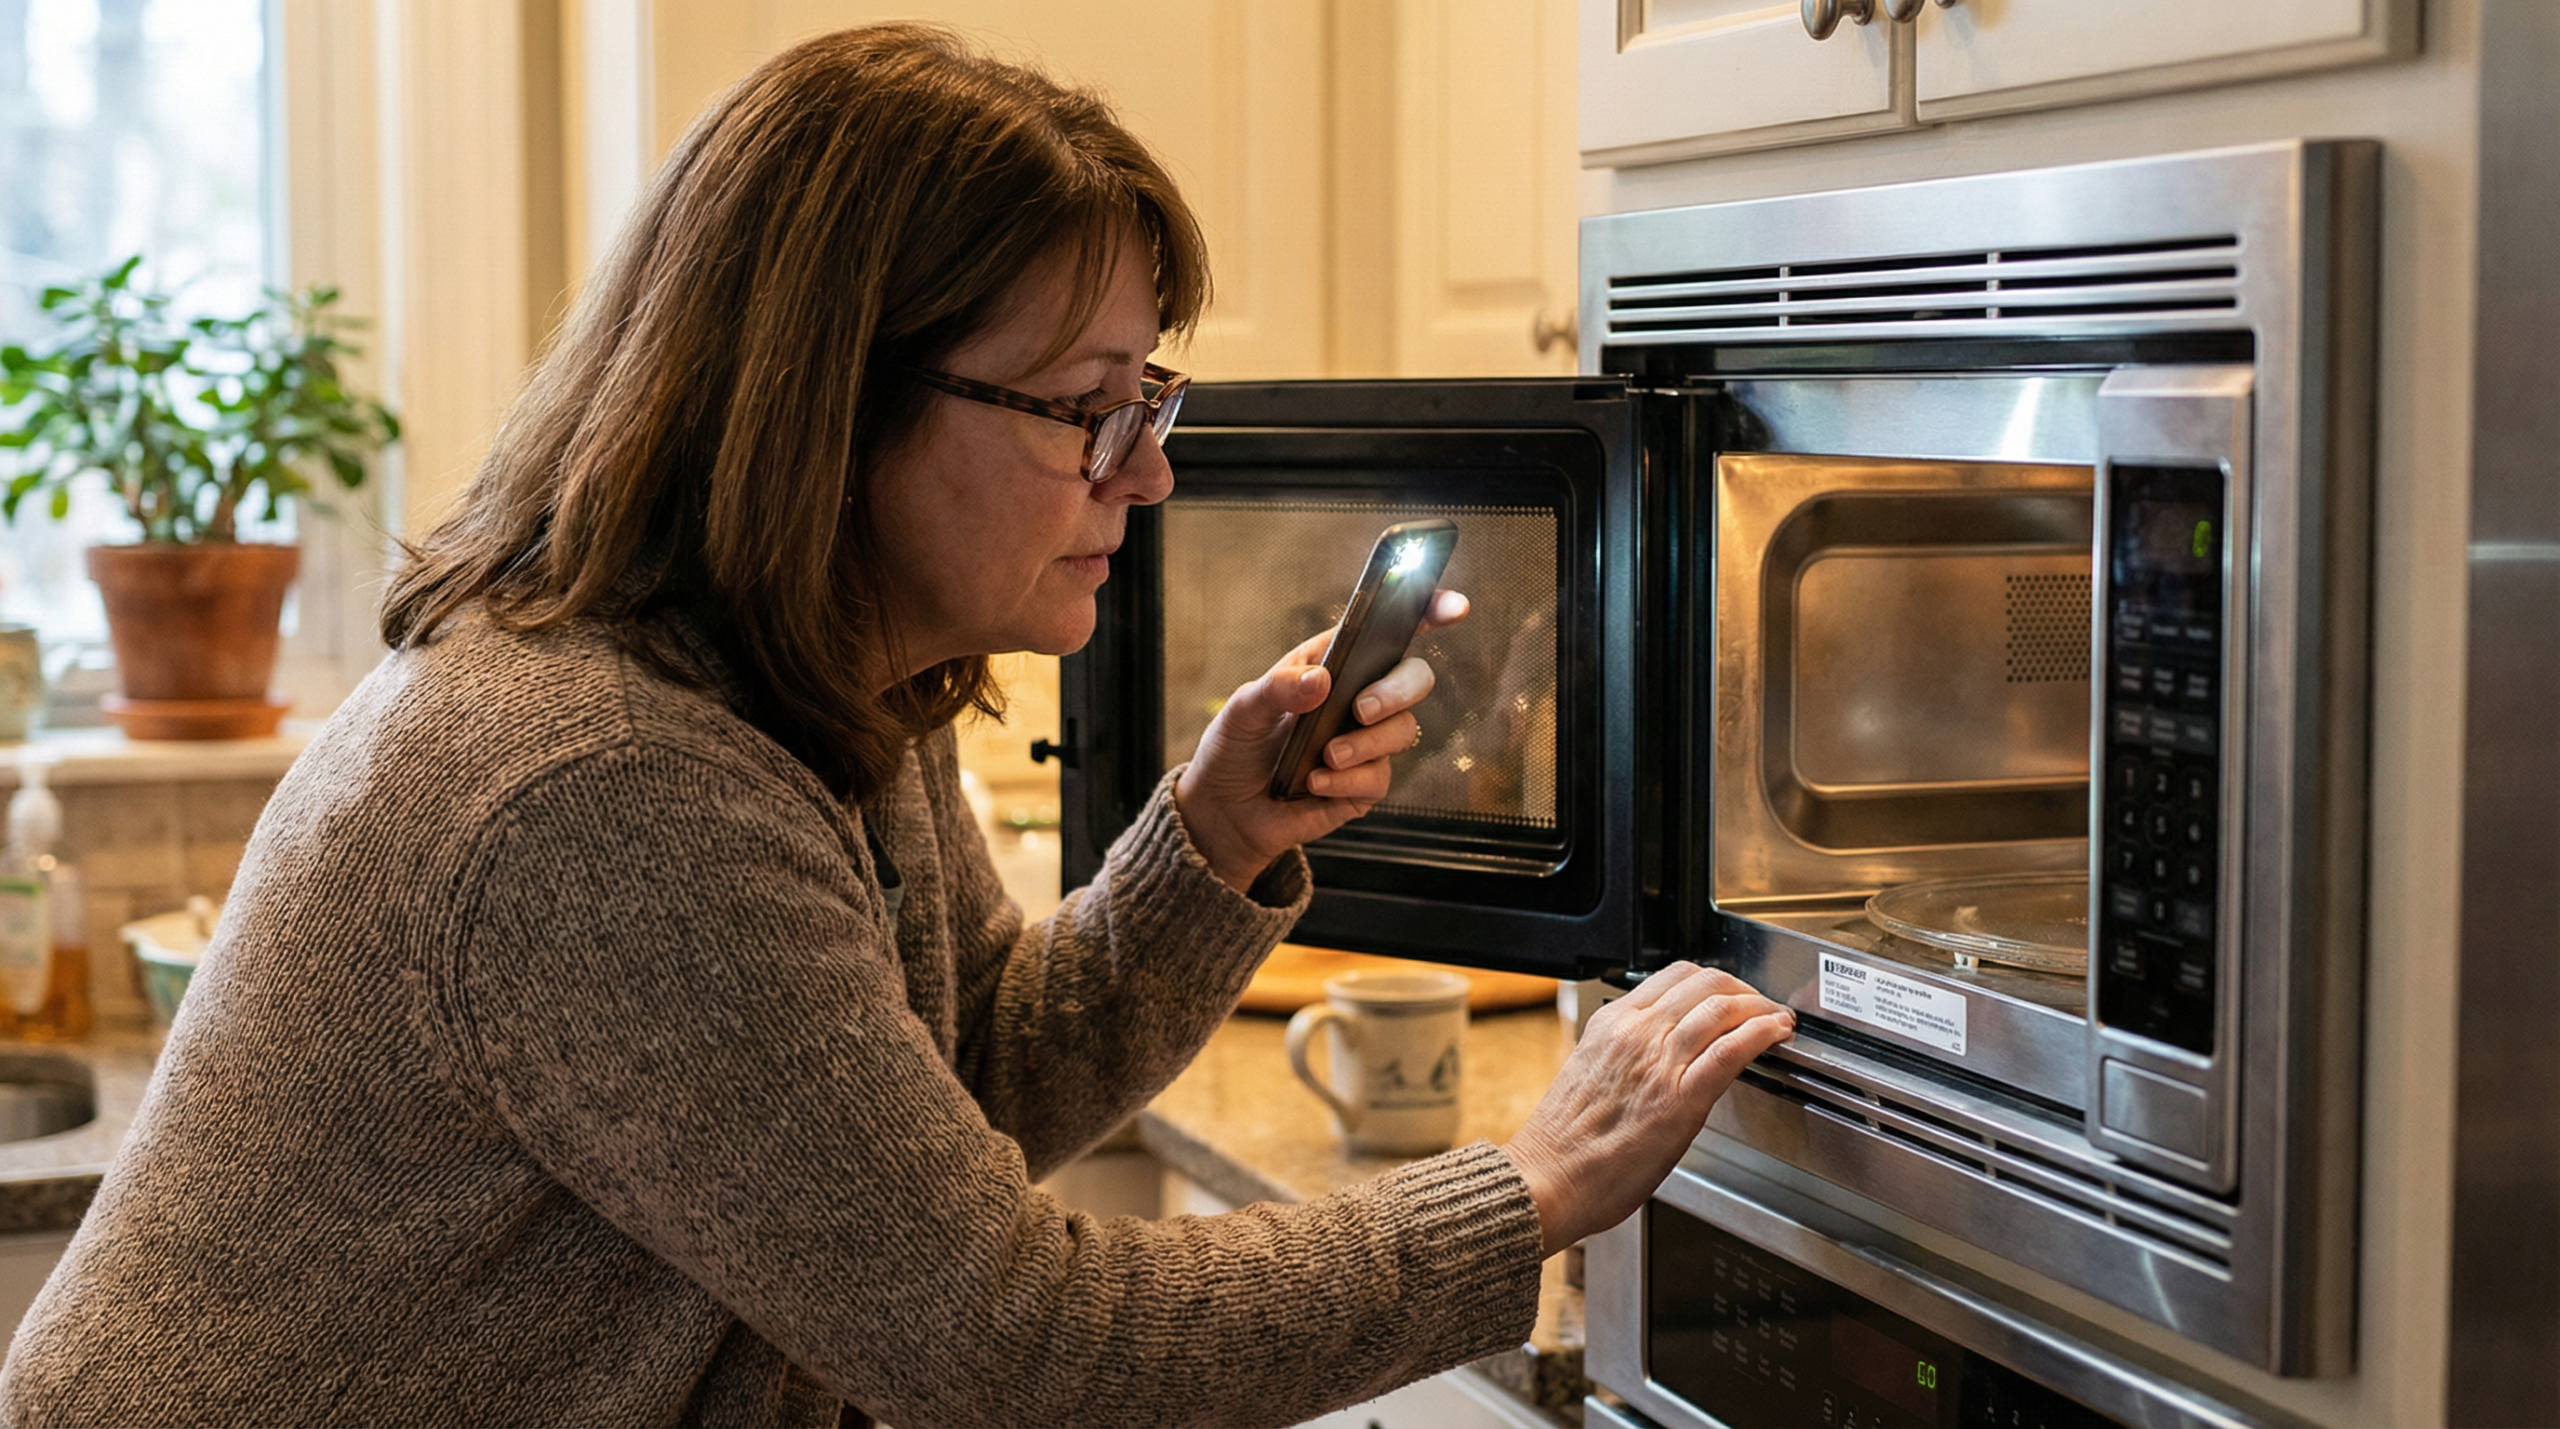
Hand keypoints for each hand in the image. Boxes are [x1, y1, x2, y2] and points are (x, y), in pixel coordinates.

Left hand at [1172, 589, 1469, 892]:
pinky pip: (1379, 778)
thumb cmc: (1236, 746)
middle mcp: (1359, 697)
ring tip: (1325, 756)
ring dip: (1366, 743)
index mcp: (1334, 662)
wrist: (1225, 810)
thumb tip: (1322, 681)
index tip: (1453, 608)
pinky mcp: (1363, 784)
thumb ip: (1279, 688)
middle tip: (1361, 709)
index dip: (1427, 613)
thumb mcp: (1243, 709)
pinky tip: (1314, 782)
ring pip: (1403, 730)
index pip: (1388, 629)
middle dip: (1397, 690)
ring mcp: (1366, 742)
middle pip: (1414, 678)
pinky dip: (1348, 780)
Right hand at [1503, 964, 1795, 1255]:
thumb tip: (1658, 1055)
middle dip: (1743, 989)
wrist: (1548, 1178)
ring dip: (1760, 1007)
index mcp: (1611, 1023)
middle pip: (1705, 983)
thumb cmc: (1564, 1144)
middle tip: (1760, 1005)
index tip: (1729, 994)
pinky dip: (1762, 1033)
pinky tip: (1776, 1033)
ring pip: (1721, 1008)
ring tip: (1776, 1019)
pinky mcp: (1679, 1098)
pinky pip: (1731, 1049)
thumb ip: (1625, 1054)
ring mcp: (1659, 1062)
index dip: (1713, 981)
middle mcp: (1636, 1032)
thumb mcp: (1591, 1073)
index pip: (1674, 976)